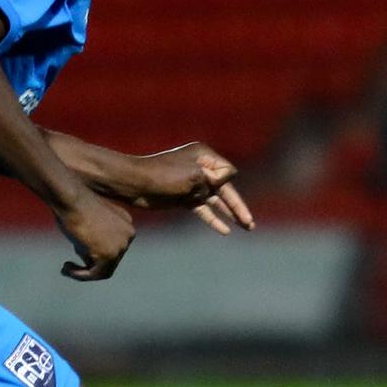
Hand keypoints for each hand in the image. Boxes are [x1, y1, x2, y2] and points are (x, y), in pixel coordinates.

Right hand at [56, 191, 136, 280]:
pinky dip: (79, 275)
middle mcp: (129, 234)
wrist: (71, 197)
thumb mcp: (89, 218)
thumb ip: (95, 233)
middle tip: (69, 264)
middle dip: (89, 263)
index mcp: (126, 223)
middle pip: (111, 260)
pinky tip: (66, 268)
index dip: (94, 254)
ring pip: (104, 270)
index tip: (77, 252)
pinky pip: (95, 274)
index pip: (114, 247)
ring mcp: (121, 245)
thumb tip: (89, 252)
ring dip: (84, 272)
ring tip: (66, 268)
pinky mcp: (109, 255)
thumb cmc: (73, 203)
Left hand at [124, 143, 255, 236]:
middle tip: (250, 223)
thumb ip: (214, 178)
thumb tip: (229, 177)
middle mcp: (201, 168)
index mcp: (204, 156)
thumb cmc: (164, 176)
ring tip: (246, 227)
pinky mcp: (184, 197)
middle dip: (238, 206)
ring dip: (230, 214)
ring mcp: (193, 184)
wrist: (135, 184)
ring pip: (217, 201)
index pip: (227, 171)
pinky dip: (214, 219)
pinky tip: (225, 231)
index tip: (216, 190)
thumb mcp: (193, 175)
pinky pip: (204, 209)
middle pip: (225, 189)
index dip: (228, 183)